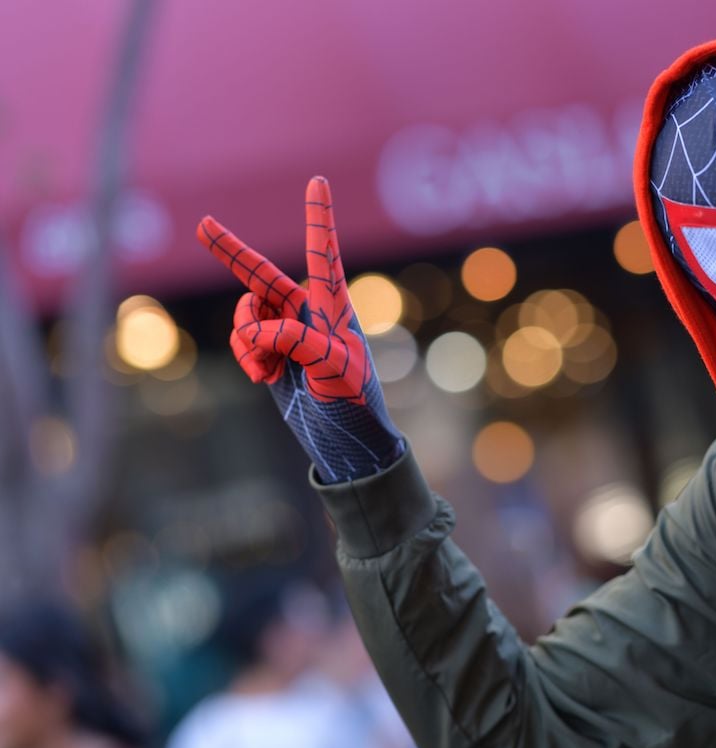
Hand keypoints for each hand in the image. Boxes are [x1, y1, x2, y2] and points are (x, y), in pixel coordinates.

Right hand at [197, 176, 402, 482]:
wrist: (345, 440)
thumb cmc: (354, 402)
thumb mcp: (334, 371)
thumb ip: (298, 342)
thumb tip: (259, 329)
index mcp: (334, 308)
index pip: (324, 255)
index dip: (318, 218)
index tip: (318, 181)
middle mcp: (309, 312)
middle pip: (262, 274)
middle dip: (231, 253)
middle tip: (203, 224)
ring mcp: (287, 331)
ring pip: (246, 314)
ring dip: (247, 337)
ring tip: (266, 368)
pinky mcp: (271, 352)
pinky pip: (243, 339)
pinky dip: (246, 355)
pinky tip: (263, 376)